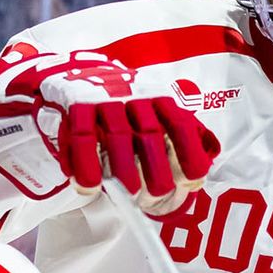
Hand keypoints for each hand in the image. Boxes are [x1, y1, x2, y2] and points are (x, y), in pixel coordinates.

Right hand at [0, 50, 219, 211]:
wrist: (73, 77)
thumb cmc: (122, 111)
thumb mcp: (154, 116)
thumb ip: (180, 140)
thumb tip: (200, 171)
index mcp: (158, 99)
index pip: (180, 125)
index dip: (189, 154)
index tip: (192, 181)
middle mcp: (133, 96)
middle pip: (150, 135)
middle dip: (156, 171)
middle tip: (153, 196)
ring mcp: (102, 100)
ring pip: (117, 137)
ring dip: (123, 170)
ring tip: (126, 192)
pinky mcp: (74, 106)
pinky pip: (80, 138)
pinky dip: (84, 166)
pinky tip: (89, 188)